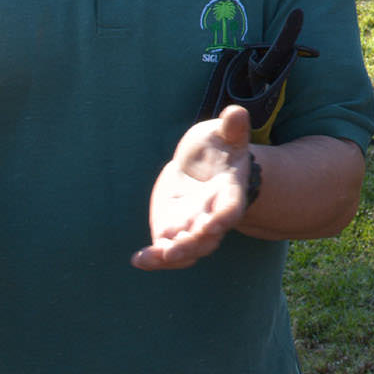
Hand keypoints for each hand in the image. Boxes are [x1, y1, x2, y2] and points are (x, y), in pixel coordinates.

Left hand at [133, 105, 252, 270]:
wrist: (204, 165)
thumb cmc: (220, 147)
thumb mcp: (226, 134)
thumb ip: (232, 127)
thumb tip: (235, 113)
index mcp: (230, 191)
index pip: (231, 208)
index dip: (223, 218)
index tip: (212, 225)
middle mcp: (214, 216)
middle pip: (208, 237)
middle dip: (191, 244)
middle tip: (173, 249)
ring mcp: (194, 226)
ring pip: (188, 250)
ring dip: (172, 257)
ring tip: (152, 257)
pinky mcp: (173, 231)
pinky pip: (166, 251)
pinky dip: (154, 259)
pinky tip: (138, 259)